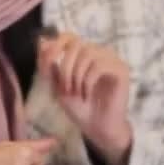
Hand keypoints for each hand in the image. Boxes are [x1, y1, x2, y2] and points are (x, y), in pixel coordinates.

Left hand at [38, 32, 133, 164]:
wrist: (97, 128)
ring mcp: (112, 60)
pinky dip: (88, 81)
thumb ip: (50, 65)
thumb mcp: (58, 85)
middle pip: (77, 45)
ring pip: (88, 53)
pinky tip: (87, 94)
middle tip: (65, 88)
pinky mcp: (121, 70)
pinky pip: (100, 65)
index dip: (56, 46)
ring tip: (76, 92)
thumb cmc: (80, 108)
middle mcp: (99, 52)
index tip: (49, 63)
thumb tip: (42, 41)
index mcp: (84, 54)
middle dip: (65, 67)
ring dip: (76, 75)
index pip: (69, 36)